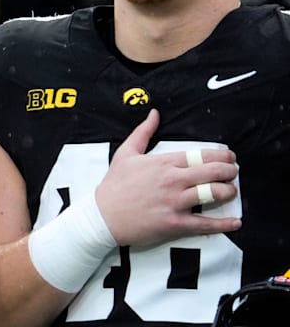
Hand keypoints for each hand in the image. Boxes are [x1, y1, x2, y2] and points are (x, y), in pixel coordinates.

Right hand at [95, 109, 240, 245]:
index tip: (229, 157)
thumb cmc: (114, 185)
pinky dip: (224, 223)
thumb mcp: (125, 154)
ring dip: (229, 192)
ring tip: (231, 191)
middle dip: (230, 171)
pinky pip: (206, 224)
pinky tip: (235, 222)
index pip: (202, 155)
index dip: (222, 155)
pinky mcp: (175, 224)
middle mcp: (172, 181)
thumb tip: (154, 113)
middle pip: (213, 172)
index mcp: (163, 163)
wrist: (102, 216)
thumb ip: (143, 132)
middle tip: (234, 173)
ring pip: (214, 194)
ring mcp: (175, 203)